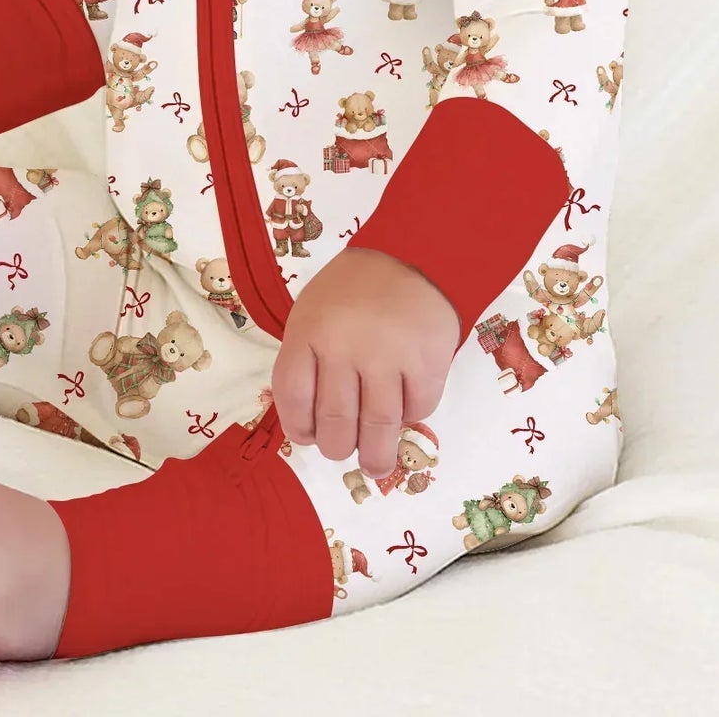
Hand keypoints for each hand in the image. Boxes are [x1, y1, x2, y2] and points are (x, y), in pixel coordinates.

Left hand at [272, 247, 457, 478]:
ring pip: (376, 428)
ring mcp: (387, 357)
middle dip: (337, 447)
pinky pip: (415, 409)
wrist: (414, 255)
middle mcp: (344, 347)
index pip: (292, 397)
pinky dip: (410, 417)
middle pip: (334, 422)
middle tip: (344, 450)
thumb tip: (310, 423)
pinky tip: (404, 406)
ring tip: (375, 464)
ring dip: (375, 456)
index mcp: (308, 332)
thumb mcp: (315, 310)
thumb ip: (308, 358)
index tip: (308, 437)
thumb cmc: (356, 289)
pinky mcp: (426, 363)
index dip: (299, 428)